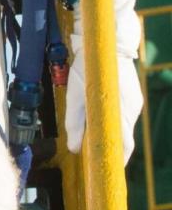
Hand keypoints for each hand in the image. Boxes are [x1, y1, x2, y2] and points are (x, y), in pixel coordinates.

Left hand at [64, 0, 142, 162]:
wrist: (105, 38)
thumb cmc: (89, 65)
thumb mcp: (76, 93)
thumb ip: (74, 122)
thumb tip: (74, 148)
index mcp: (121, 111)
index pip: (124, 146)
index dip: (115, 161)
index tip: (105, 171)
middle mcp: (132, 109)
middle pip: (125, 138)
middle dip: (112, 149)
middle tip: (96, 157)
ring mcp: (135, 101)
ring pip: (124, 126)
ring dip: (112, 134)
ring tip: (95, 139)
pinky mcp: (133, 94)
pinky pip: (124, 114)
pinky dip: (114, 121)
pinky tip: (101, 118)